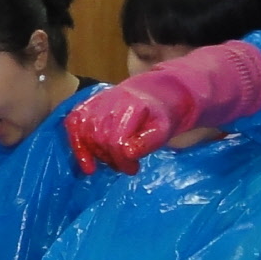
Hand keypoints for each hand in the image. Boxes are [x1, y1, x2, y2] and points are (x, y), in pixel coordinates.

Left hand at [64, 42, 260, 174]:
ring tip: (128, 163)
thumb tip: (85, 163)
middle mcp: (115, 99)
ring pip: (111, 140)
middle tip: (117, 164)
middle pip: (95, 134)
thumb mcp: (118, 114)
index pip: (78, 121)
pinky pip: (134, 143)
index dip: (80, 147)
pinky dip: (130, 154)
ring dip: (117, 159)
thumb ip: (100, 131)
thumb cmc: (148, 110)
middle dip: (104, 156)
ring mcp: (135, 107)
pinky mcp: (156, 120)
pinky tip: (133, 161)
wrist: (183, 90)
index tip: (88, 169)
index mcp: (103, 98)